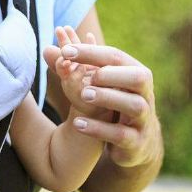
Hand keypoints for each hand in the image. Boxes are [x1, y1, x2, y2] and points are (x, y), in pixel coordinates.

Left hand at [44, 27, 158, 168]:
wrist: (136, 141)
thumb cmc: (112, 102)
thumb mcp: (97, 83)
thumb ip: (73, 67)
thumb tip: (46, 50)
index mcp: (135, 72)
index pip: (116, 56)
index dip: (91, 52)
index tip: (66, 51)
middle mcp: (145, 93)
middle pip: (137, 77)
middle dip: (111, 74)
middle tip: (88, 76)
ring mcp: (143, 118)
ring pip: (135, 105)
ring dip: (108, 98)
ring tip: (84, 94)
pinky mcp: (136, 141)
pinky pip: (121, 135)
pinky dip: (99, 129)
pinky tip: (78, 124)